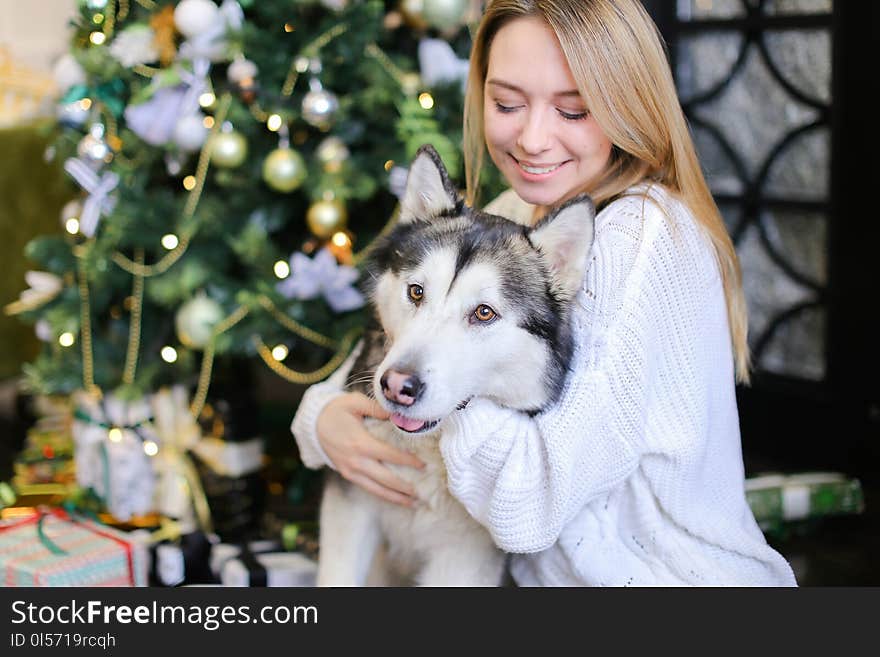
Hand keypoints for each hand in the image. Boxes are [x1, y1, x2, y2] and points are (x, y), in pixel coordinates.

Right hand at [316, 392, 425, 506]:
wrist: (313, 424)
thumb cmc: (337, 410)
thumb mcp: (355, 402)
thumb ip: (378, 408)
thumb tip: (399, 414)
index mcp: (361, 443)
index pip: (390, 455)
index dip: (408, 461)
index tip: (423, 465)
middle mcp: (356, 461)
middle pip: (386, 479)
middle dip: (405, 487)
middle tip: (423, 493)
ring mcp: (350, 470)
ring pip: (377, 489)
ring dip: (395, 497)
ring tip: (413, 503)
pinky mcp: (347, 474)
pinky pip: (367, 488)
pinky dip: (382, 494)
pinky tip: (395, 497)